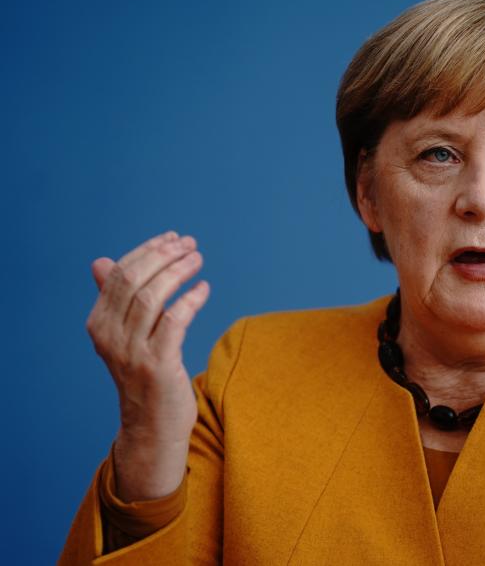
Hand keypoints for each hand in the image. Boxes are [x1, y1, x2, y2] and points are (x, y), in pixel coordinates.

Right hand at [85, 231, 209, 500]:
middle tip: (190, 245)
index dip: (147, 251)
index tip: (173, 238)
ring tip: (198, 260)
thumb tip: (101, 262)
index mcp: (99, 324)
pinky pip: (175, 321)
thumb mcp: (125, 336)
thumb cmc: (144, 375)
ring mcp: (132, 352)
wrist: (151, 426)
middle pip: (134, 280)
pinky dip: (191, 299)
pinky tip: (204, 288)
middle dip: (164, 256)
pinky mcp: (158, 365)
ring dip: (179, 272)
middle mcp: (110, 336)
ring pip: (152, 297)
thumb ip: (117, 301)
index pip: (119, 274)